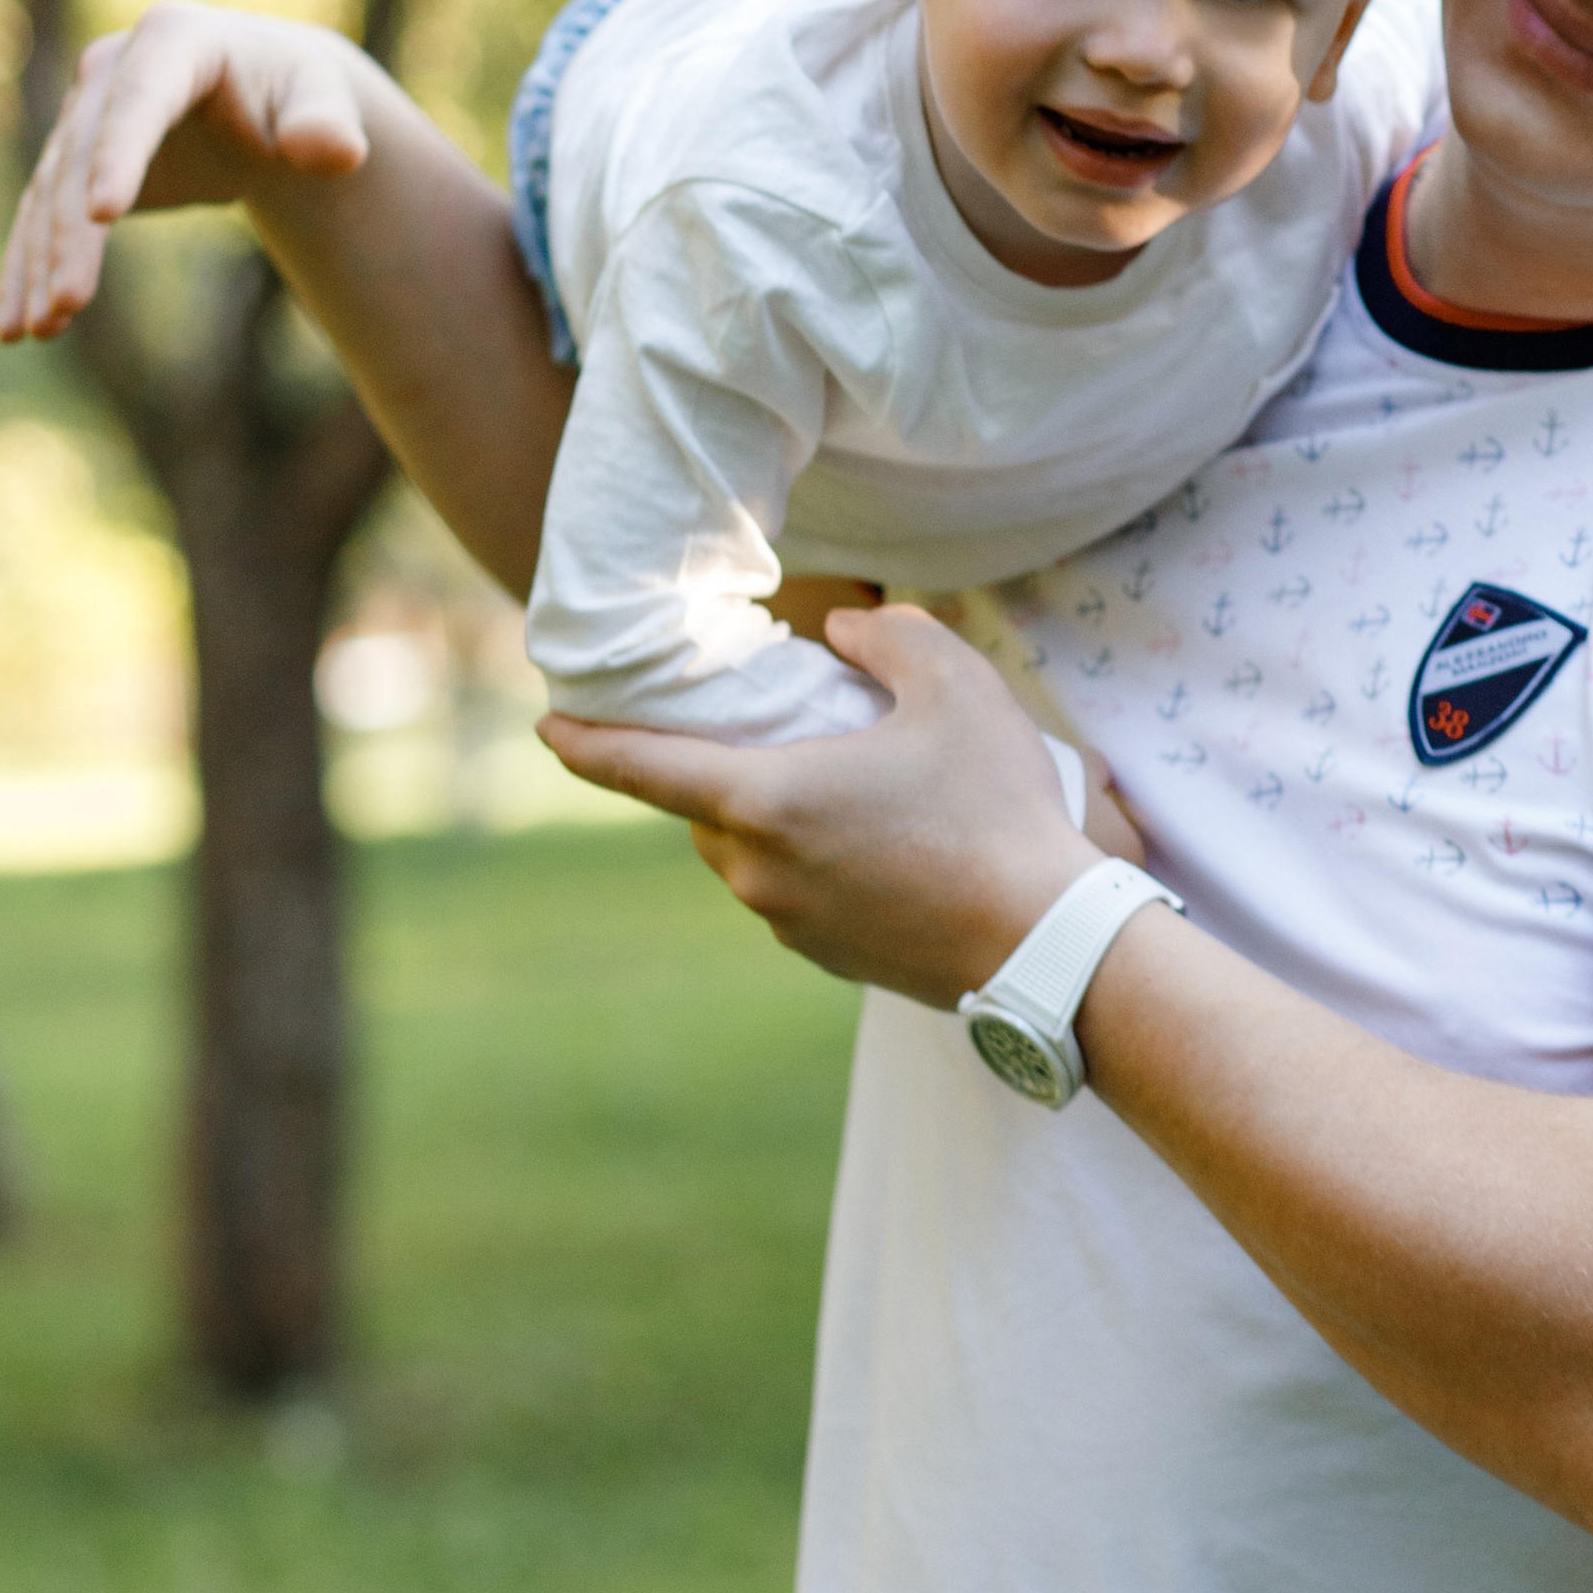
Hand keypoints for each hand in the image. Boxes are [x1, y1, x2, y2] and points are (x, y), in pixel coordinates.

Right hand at [0, 2, 372, 341]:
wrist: (271, 103)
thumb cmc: (301, 96)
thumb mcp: (324, 104)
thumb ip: (327, 126)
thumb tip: (332, 150)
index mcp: (176, 38)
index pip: (141, 98)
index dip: (120, 152)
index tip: (106, 214)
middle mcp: (114, 67)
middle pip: (83, 155)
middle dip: (71, 233)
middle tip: (68, 304)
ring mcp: (87, 113)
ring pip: (52, 193)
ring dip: (40, 262)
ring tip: (38, 330)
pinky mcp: (75, 161)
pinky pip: (44, 216)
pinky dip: (29, 268)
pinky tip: (20, 324)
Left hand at [539, 603, 1132, 1002]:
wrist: (1046, 943)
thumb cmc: (995, 807)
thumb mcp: (954, 684)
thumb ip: (888, 634)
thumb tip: (843, 634)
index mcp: (766, 801)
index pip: (644, 768)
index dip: (588, 744)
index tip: (546, 726)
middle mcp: (758, 872)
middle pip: (704, 808)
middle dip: (723, 767)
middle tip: (781, 728)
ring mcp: (790, 925)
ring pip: (750, 853)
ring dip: (773, 815)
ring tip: (850, 782)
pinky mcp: (827, 957)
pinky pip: (792, 893)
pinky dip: (812, 860)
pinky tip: (884, 841)